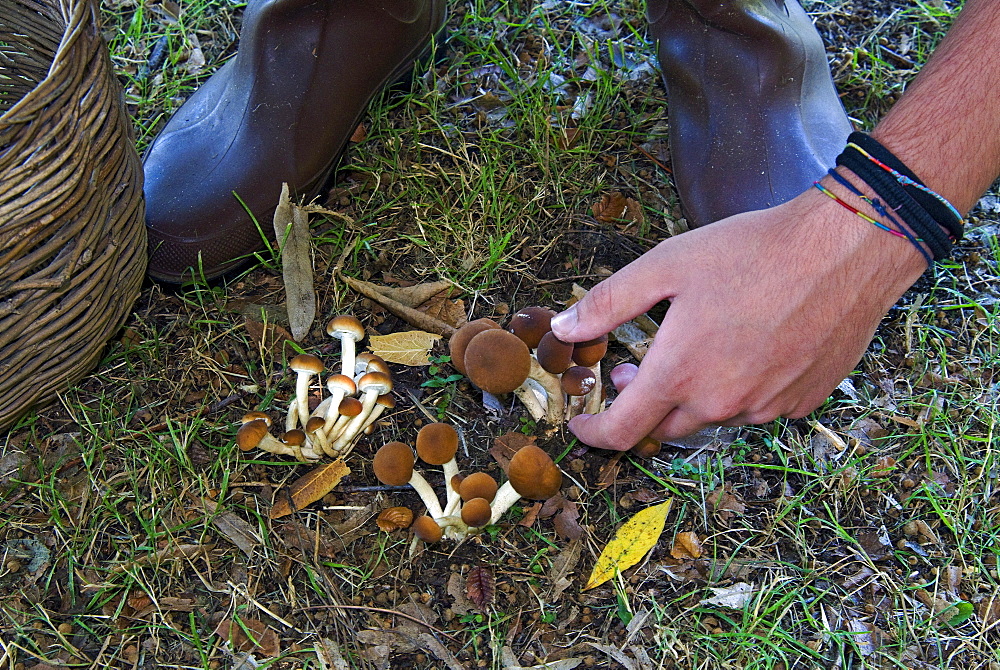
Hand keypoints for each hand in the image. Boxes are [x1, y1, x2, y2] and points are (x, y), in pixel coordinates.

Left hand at [550, 184, 926, 448]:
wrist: (844, 251)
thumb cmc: (753, 252)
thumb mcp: (666, 266)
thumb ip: (608, 303)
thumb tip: (564, 328)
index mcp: (680, 374)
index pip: (621, 432)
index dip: (593, 434)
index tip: (582, 424)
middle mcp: (721, 403)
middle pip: (663, 429)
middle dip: (640, 406)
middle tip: (636, 368)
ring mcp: (765, 407)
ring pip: (711, 418)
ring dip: (692, 396)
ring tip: (696, 347)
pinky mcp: (802, 403)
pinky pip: (755, 408)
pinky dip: (737, 390)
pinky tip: (746, 348)